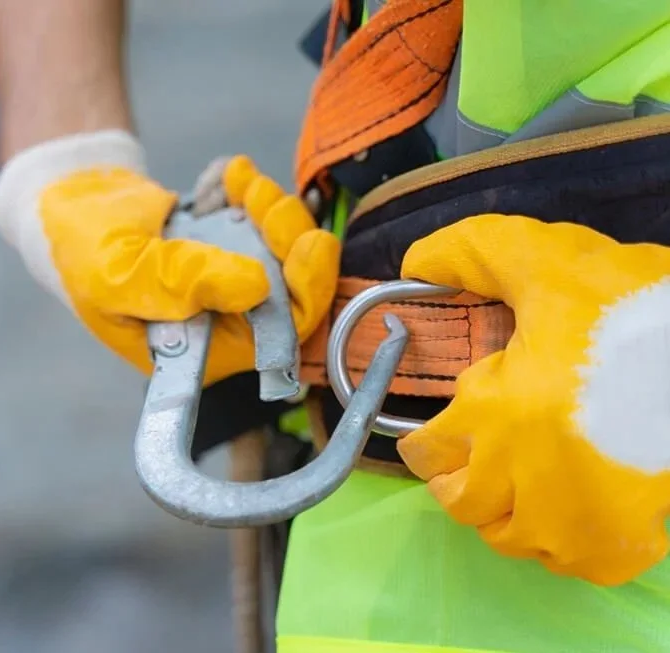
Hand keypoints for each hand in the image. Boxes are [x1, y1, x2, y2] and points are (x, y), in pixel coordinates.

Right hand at [0, 131, 339, 385]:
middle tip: (259, 192)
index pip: (276, 337)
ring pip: (286, 246)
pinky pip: (261, 213)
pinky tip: (213, 184)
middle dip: (287, 232)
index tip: (309, 242)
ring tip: (232, 180)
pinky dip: (243, 188)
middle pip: (294, 288)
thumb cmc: (82, 251)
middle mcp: (226, 321)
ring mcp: (234, 278)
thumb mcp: (119, 273)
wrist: (71, 203)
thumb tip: (256, 286)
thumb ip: (180, 283)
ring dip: (266, 203)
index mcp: (201, 351)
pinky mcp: (234, 240)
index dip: (304, 294)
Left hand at [396, 214, 669, 585]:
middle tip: (472, 459)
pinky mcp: (625, 543)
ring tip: (517, 484)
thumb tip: (415, 261)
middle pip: (462, 502)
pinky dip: (563, 544)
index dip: (424, 442)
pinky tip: (569, 511)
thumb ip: (474, 252)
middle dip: (457, 479)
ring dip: (503, 513)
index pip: (427, 452)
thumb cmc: (636, 305)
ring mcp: (575, 521)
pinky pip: (574, 564)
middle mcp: (526, 479)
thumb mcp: (550, 258)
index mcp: (498, 413)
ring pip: (510, 539)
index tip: (432, 436)